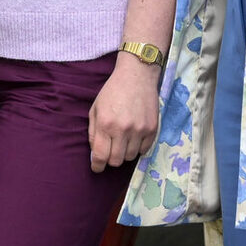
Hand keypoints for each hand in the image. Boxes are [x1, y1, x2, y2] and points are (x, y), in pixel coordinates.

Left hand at [88, 55, 159, 172]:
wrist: (137, 76)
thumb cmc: (112, 91)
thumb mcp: (95, 108)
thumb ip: (93, 132)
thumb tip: (95, 153)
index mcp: (105, 124)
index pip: (100, 155)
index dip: (97, 166)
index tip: (96, 168)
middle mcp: (122, 129)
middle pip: (116, 161)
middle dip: (110, 160)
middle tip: (110, 151)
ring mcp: (139, 130)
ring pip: (130, 157)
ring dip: (124, 152)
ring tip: (122, 140)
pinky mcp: (152, 129)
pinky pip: (144, 150)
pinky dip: (137, 148)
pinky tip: (134, 137)